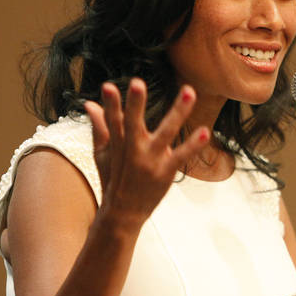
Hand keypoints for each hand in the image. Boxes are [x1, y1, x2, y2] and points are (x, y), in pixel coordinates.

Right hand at [82, 78, 209, 226]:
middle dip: (135, 104)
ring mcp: (150, 160)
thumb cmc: (114, 178)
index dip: (110, 104)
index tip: (107, 86)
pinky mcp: (166, 171)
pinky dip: (193, 145)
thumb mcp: (103, 153)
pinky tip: (205, 132)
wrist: (123, 213)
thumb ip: (99, 126)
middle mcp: (133, 149)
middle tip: (137, 83)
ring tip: (189, 92)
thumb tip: (89, 103)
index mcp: (118, 143)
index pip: (112, 120)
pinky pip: (182, 155)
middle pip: (133, 123)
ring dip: (178, 112)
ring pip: (166, 133)